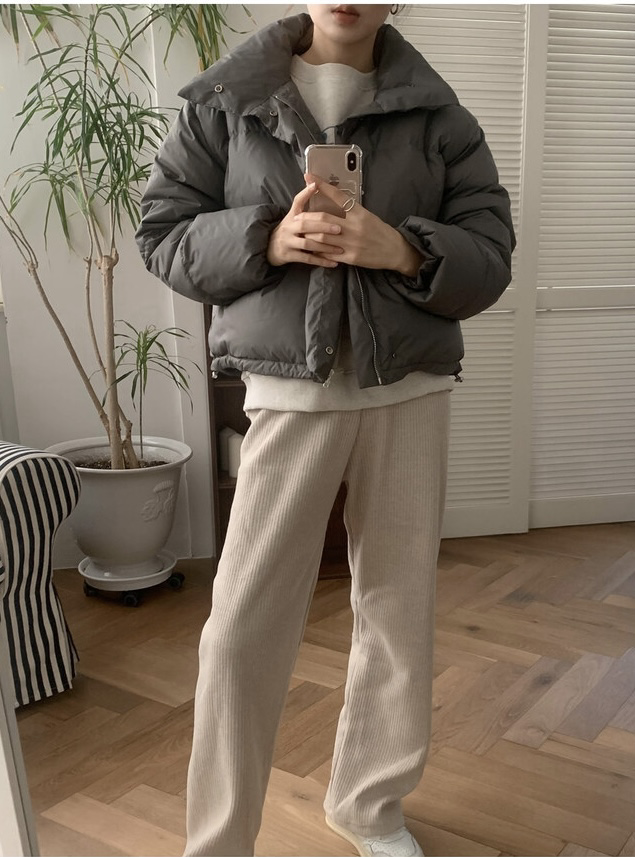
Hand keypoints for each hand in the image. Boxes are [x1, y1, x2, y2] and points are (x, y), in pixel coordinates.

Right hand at [267, 183, 343, 267]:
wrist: (269, 249)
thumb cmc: (288, 231)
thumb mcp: (293, 217)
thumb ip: (304, 205)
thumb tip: (316, 185)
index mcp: (292, 216)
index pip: (297, 201)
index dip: (306, 193)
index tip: (316, 185)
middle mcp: (288, 227)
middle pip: (305, 225)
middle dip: (323, 226)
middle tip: (338, 228)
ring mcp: (288, 242)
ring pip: (307, 243)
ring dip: (325, 246)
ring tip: (340, 248)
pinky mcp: (289, 255)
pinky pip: (307, 258)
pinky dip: (321, 261)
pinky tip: (333, 263)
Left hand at [296, 173, 424, 276]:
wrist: (394, 251)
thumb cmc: (380, 231)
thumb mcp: (368, 216)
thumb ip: (351, 210)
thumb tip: (334, 202)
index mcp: (359, 213)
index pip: (338, 195)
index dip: (322, 185)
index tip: (309, 176)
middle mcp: (354, 226)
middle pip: (324, 218)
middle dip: (308, 216)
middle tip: (297, 216)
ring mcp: (351, 243)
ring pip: (322, 237)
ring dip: (309, 234)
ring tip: (301, 232)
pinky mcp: (351, 257)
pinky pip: (328, 253)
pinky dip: (318, 250)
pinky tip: (311, 248)